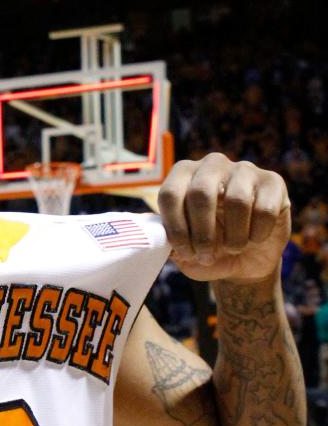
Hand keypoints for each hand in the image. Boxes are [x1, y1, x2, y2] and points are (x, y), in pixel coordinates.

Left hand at [158, 154, 289, 283]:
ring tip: (231, 249)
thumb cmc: (207, 252)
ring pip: (237, 201)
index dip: (176, 228)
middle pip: (201, 193)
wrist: (246, 260)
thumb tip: (153, 237)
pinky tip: (253, 240)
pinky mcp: (273, 181)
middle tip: (206, 256)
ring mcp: (243, 169)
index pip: (170, 195)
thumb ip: (166, 242)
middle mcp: (211, 165)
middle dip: (202, 234)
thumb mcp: (183, 252)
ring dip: (232, 238)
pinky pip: (264, 209)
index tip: (185, 253)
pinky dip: (256, 234)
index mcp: (182, 176)